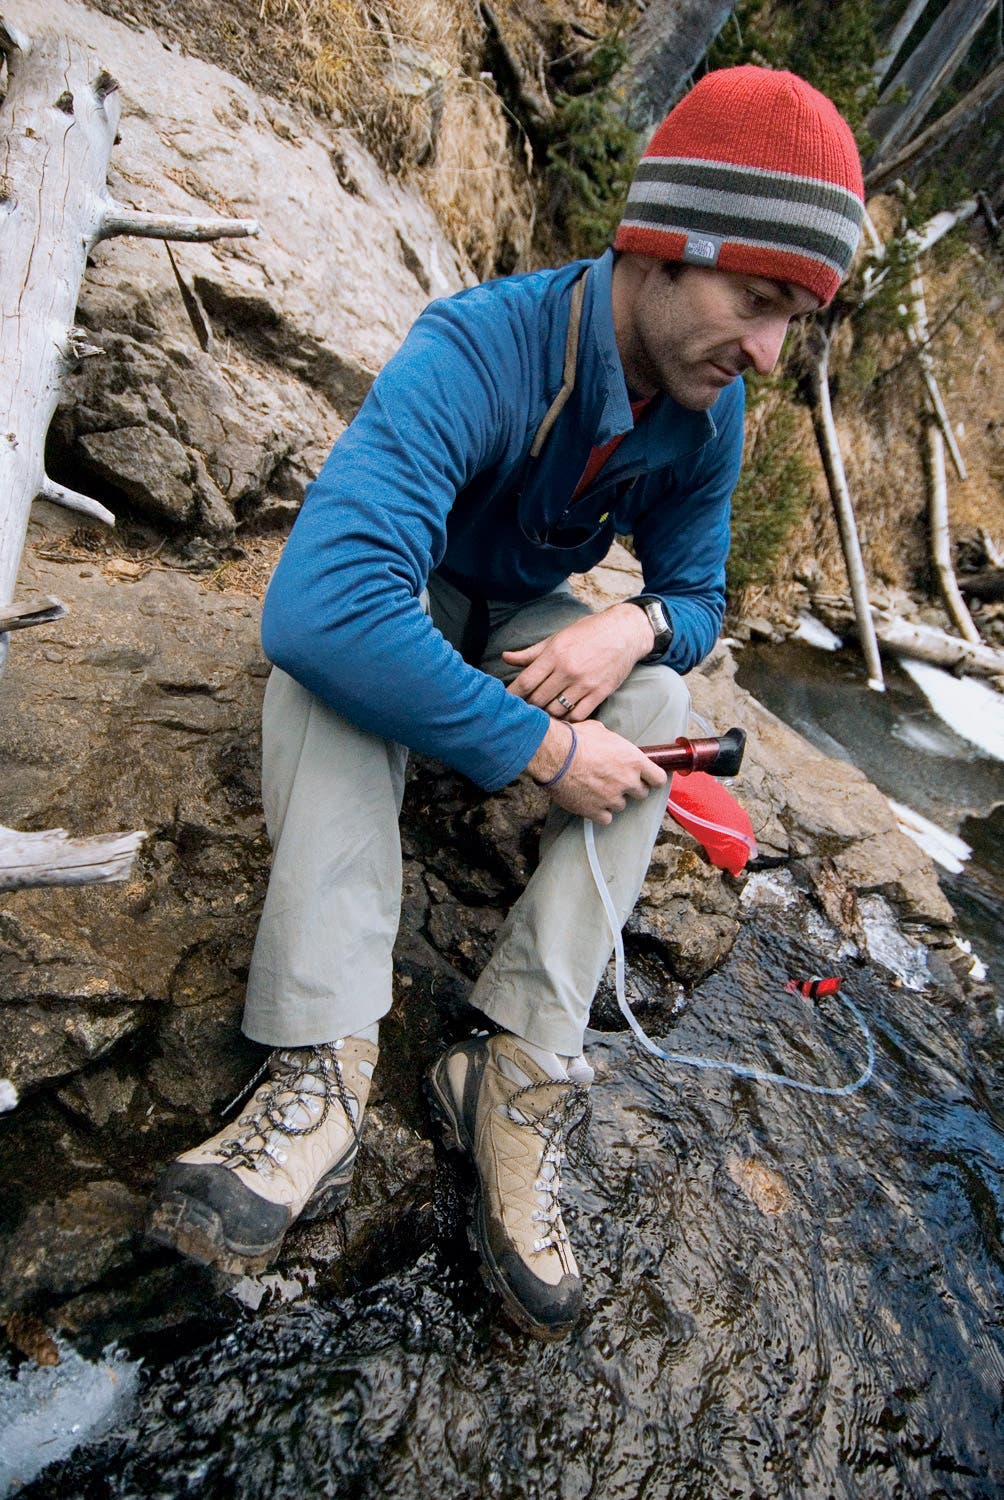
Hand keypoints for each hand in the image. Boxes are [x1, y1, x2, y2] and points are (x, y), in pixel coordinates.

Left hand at [503, 603, 654, 721]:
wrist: (625, 632)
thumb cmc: (589, 632)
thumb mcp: (558, 638)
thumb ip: (531, 652)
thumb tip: (505, 657)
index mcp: (555, 653)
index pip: (526, 681)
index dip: (513, 694)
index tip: (505, 701)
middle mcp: (568, 670)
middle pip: (539, 699)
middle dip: (528, 706)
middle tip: (524, 710)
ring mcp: (585, 683)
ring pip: (556, 710)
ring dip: (547, 714)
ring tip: (542, 713)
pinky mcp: (600, 692)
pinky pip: (578, 715)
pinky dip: (568, 718)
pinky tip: (563, 715)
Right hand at [527, 718, 666, 824]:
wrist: (555, 755)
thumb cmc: (576, 739)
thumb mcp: (601, 731)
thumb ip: (614, 743)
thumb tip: (611, 743)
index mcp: (634, 760)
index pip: (658, 778)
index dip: (653, 779)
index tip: (647, 778)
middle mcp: (627, 781)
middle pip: (642, 794)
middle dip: (631, 788)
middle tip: (616, 781)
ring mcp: (612, 798)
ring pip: (621, 806)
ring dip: (613, 800)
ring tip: (598, 789)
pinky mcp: (595, 811)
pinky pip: (605, 818)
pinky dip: (600, 813)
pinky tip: (591, 802)